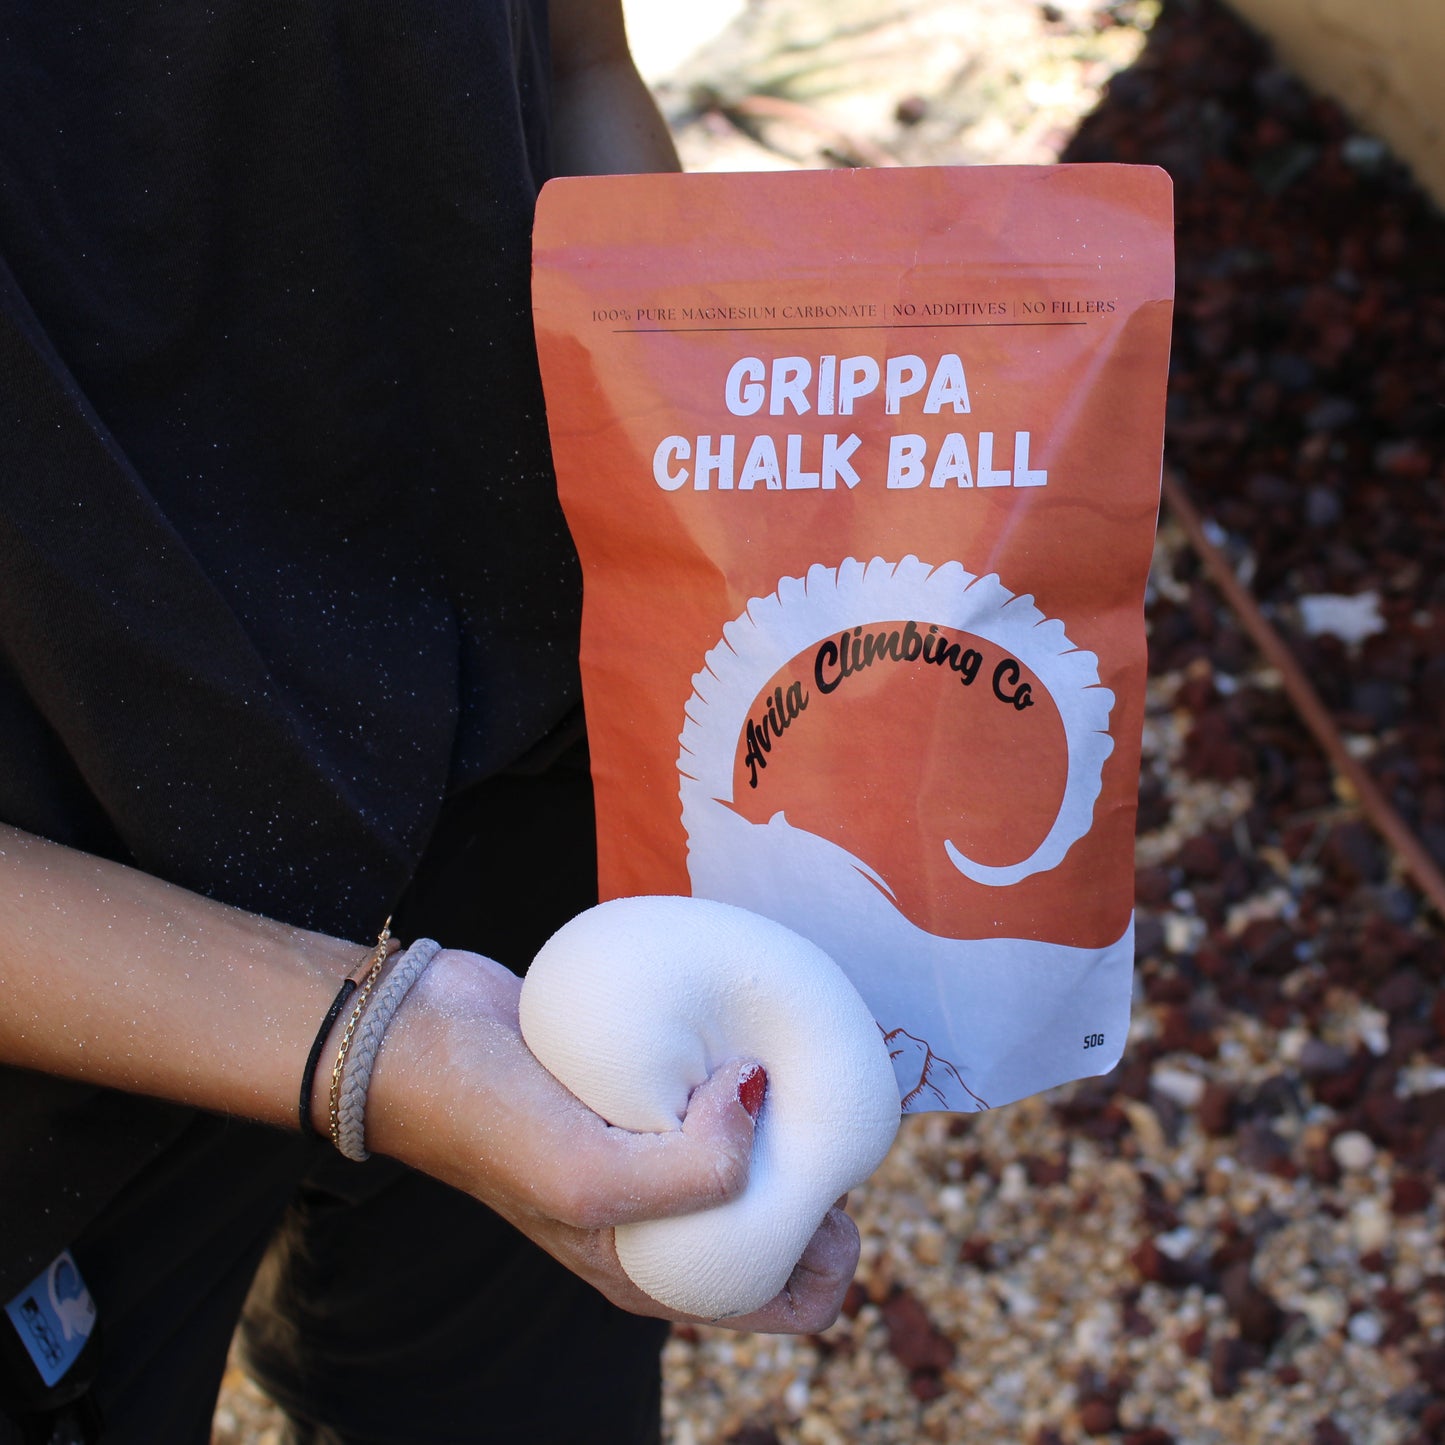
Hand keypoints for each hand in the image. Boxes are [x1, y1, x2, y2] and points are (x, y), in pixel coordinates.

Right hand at [362, 948, 857, 1333]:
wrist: (414, 1037)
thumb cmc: (489, 1121)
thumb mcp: (587, 1176)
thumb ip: (694, 1173)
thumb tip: (763, 1100)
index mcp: (660, 1270)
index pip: (794, 1299)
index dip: (830, 1249)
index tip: (814, 1179)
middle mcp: (668, 1215)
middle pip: (791, 1215)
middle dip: (818, 1169)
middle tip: (799, 1104)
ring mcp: (658, 1145)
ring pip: (762, 1141)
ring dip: (785, 1104)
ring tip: (773, 1055)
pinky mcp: (648, 1081)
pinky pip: (722, 1080)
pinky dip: (743, 1056)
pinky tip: (739, 1019)